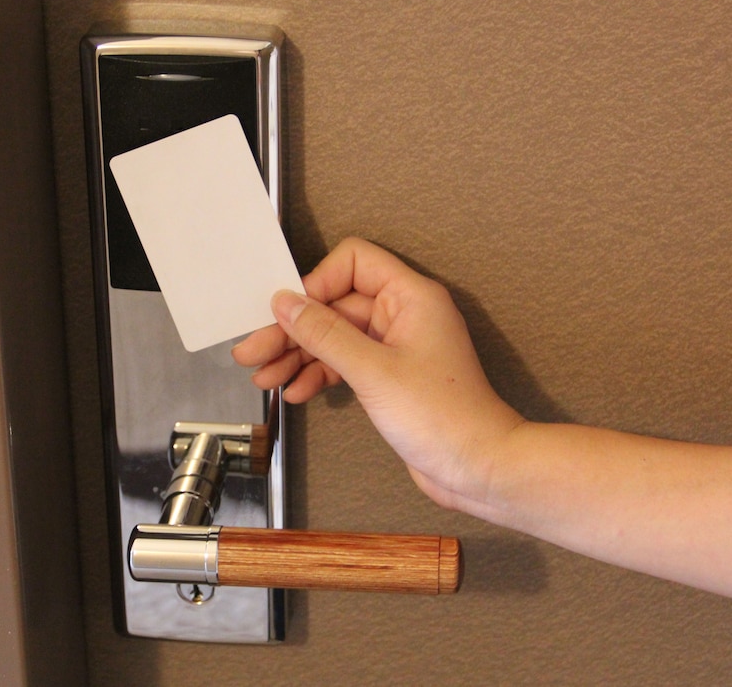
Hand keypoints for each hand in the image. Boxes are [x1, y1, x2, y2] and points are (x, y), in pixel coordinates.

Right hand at [232, 237, 523, 508]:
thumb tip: (286, 303)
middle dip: (293, 330)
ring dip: (299, 355)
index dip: (316, 284)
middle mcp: (404, 315)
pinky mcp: (390, 377)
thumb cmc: (444, 418)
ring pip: (336, 337)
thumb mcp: (373, 371)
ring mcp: (396, 347)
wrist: (477, 467)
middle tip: (254, 352)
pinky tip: (296, 390)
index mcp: (410, 297)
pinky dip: (319, 374)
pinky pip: (345, 363)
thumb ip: (325, 333)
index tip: (286, 314)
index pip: (352, 263)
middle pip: (335, 305)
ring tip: (265, 377)